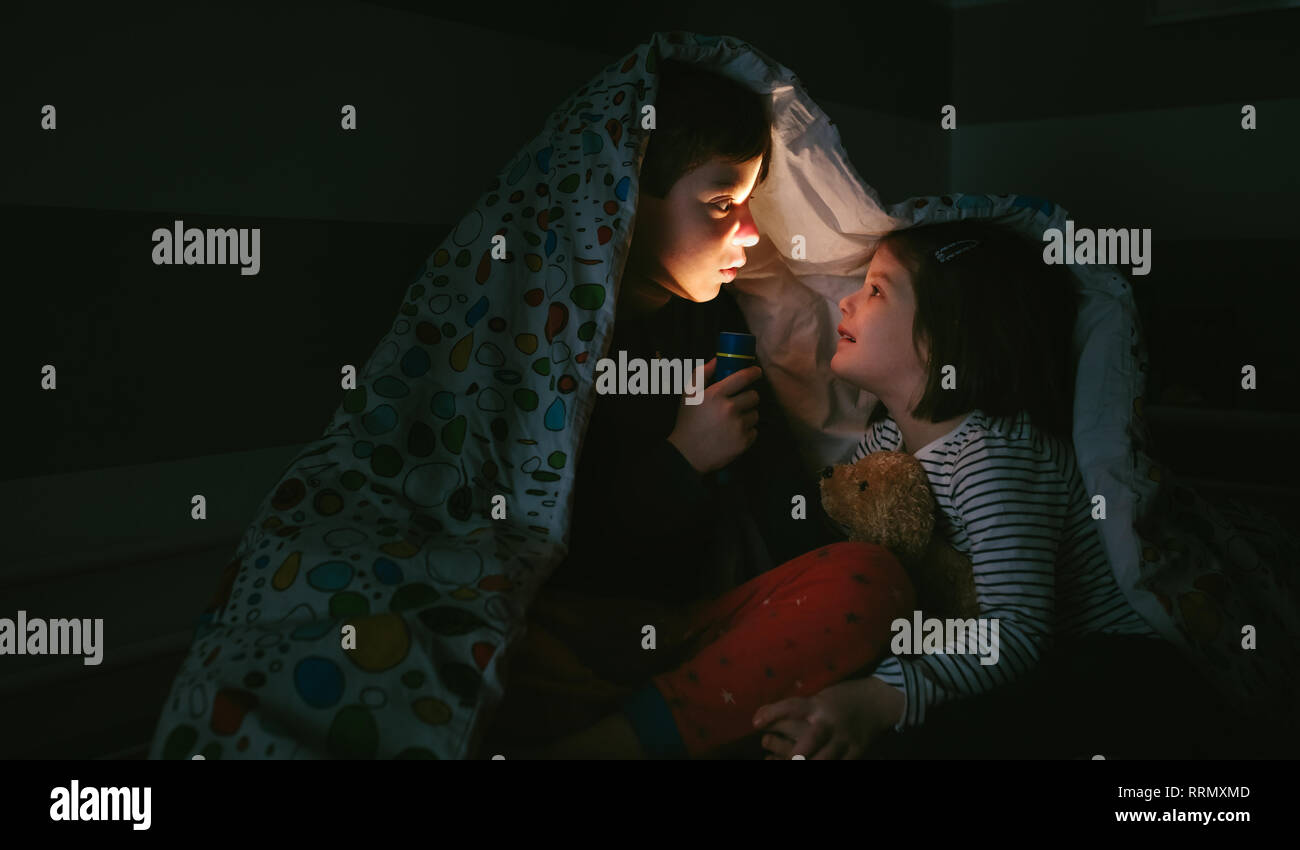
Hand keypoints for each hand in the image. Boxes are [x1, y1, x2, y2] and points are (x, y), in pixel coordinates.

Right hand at [667, 357, 761, 474]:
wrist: (687, 454)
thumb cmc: (688, 421)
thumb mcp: (688, 394)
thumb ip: (702, 374)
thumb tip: (717, 360)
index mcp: (717, 394)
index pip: (744, 377)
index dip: (753, 372)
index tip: (756, 372)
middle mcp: (730, 409)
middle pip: (754, 396)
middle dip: (748, 398)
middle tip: (739, 402)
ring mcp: (738, 426)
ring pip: (755, 414)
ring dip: (748, 415)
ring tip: (734, 421)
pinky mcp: (744, 442)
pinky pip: (754, 431)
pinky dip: (747, 432)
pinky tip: (734, 434)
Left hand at [752, 678, 902, 759]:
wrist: (877, 702)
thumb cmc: (840, 698)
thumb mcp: (819, 697)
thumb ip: (797, 710)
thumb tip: (762, 720)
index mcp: (818, 705)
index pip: (792, 707)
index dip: (772, 714)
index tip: (754, 723)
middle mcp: (830, 723)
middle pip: (809, 742)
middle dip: (793, 755)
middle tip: (772, 760)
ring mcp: (844, 740)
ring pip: (823, 761)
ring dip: (803, 764)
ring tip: (787, 764)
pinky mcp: (855, 753)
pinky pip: (839, 766)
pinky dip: (824, 768)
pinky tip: (811, 767)